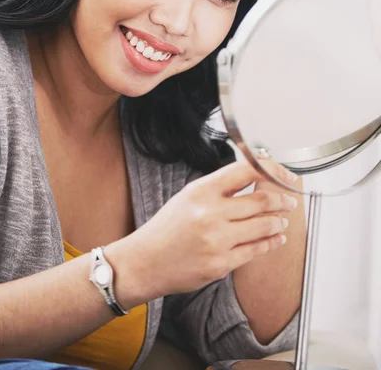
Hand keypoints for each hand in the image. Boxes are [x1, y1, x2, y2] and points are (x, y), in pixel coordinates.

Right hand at [117, 159, 297, 303]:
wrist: (145, 261)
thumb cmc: (167, 228)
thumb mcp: (189, 196)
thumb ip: (220, 187)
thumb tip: (254, 176)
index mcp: (202, 190)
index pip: (246, 170)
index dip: (273, 170)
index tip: (286, 175)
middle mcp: (210, 213)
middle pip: (262, 200)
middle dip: (282, 200)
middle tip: (289, 200)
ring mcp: (217, 240)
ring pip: (263, 226)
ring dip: (278, 222)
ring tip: (282, 220)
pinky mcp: (221, 264)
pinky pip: (255, 250)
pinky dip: (270, 243)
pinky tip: (275, 239)